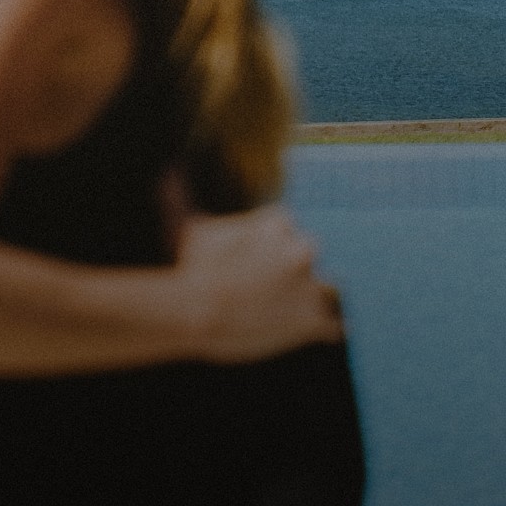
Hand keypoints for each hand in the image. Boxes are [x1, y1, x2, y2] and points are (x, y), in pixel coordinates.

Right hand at [174, 205, 343, 363]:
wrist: (191, 312)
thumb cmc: (189, 272)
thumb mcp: (195, 231)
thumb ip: (193, 205)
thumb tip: (169, 173)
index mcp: (280, 225)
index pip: (300, 230)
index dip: (288, 249)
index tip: (277, 263)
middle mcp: (303, 251)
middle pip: (322, 258)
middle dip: (308, 272)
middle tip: (291, 287)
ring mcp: (310, 286)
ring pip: (335, 290)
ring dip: (326, 300)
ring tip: (317, 310)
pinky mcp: (310, 320)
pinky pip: (336, 325)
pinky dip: (332, 330)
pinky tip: (329, 332)